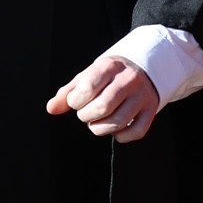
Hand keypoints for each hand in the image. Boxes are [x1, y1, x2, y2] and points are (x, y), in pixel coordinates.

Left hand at [47, 54, 163, 141]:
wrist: (141, 68)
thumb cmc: (107, 76)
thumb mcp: (86, 77)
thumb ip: (67, 93)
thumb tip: (51, 109)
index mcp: (109, 66)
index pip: (87, 89)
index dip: (75, 102)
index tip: (76, 101)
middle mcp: (128, 80)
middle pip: (102, 108)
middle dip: (86, 116)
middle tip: (86, 113)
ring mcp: (142, 95)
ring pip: (118, 122)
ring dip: (100, 128)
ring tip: (97, 121)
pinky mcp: (151, 110)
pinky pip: (136, 132)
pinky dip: (121, 136)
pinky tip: (114, 128)